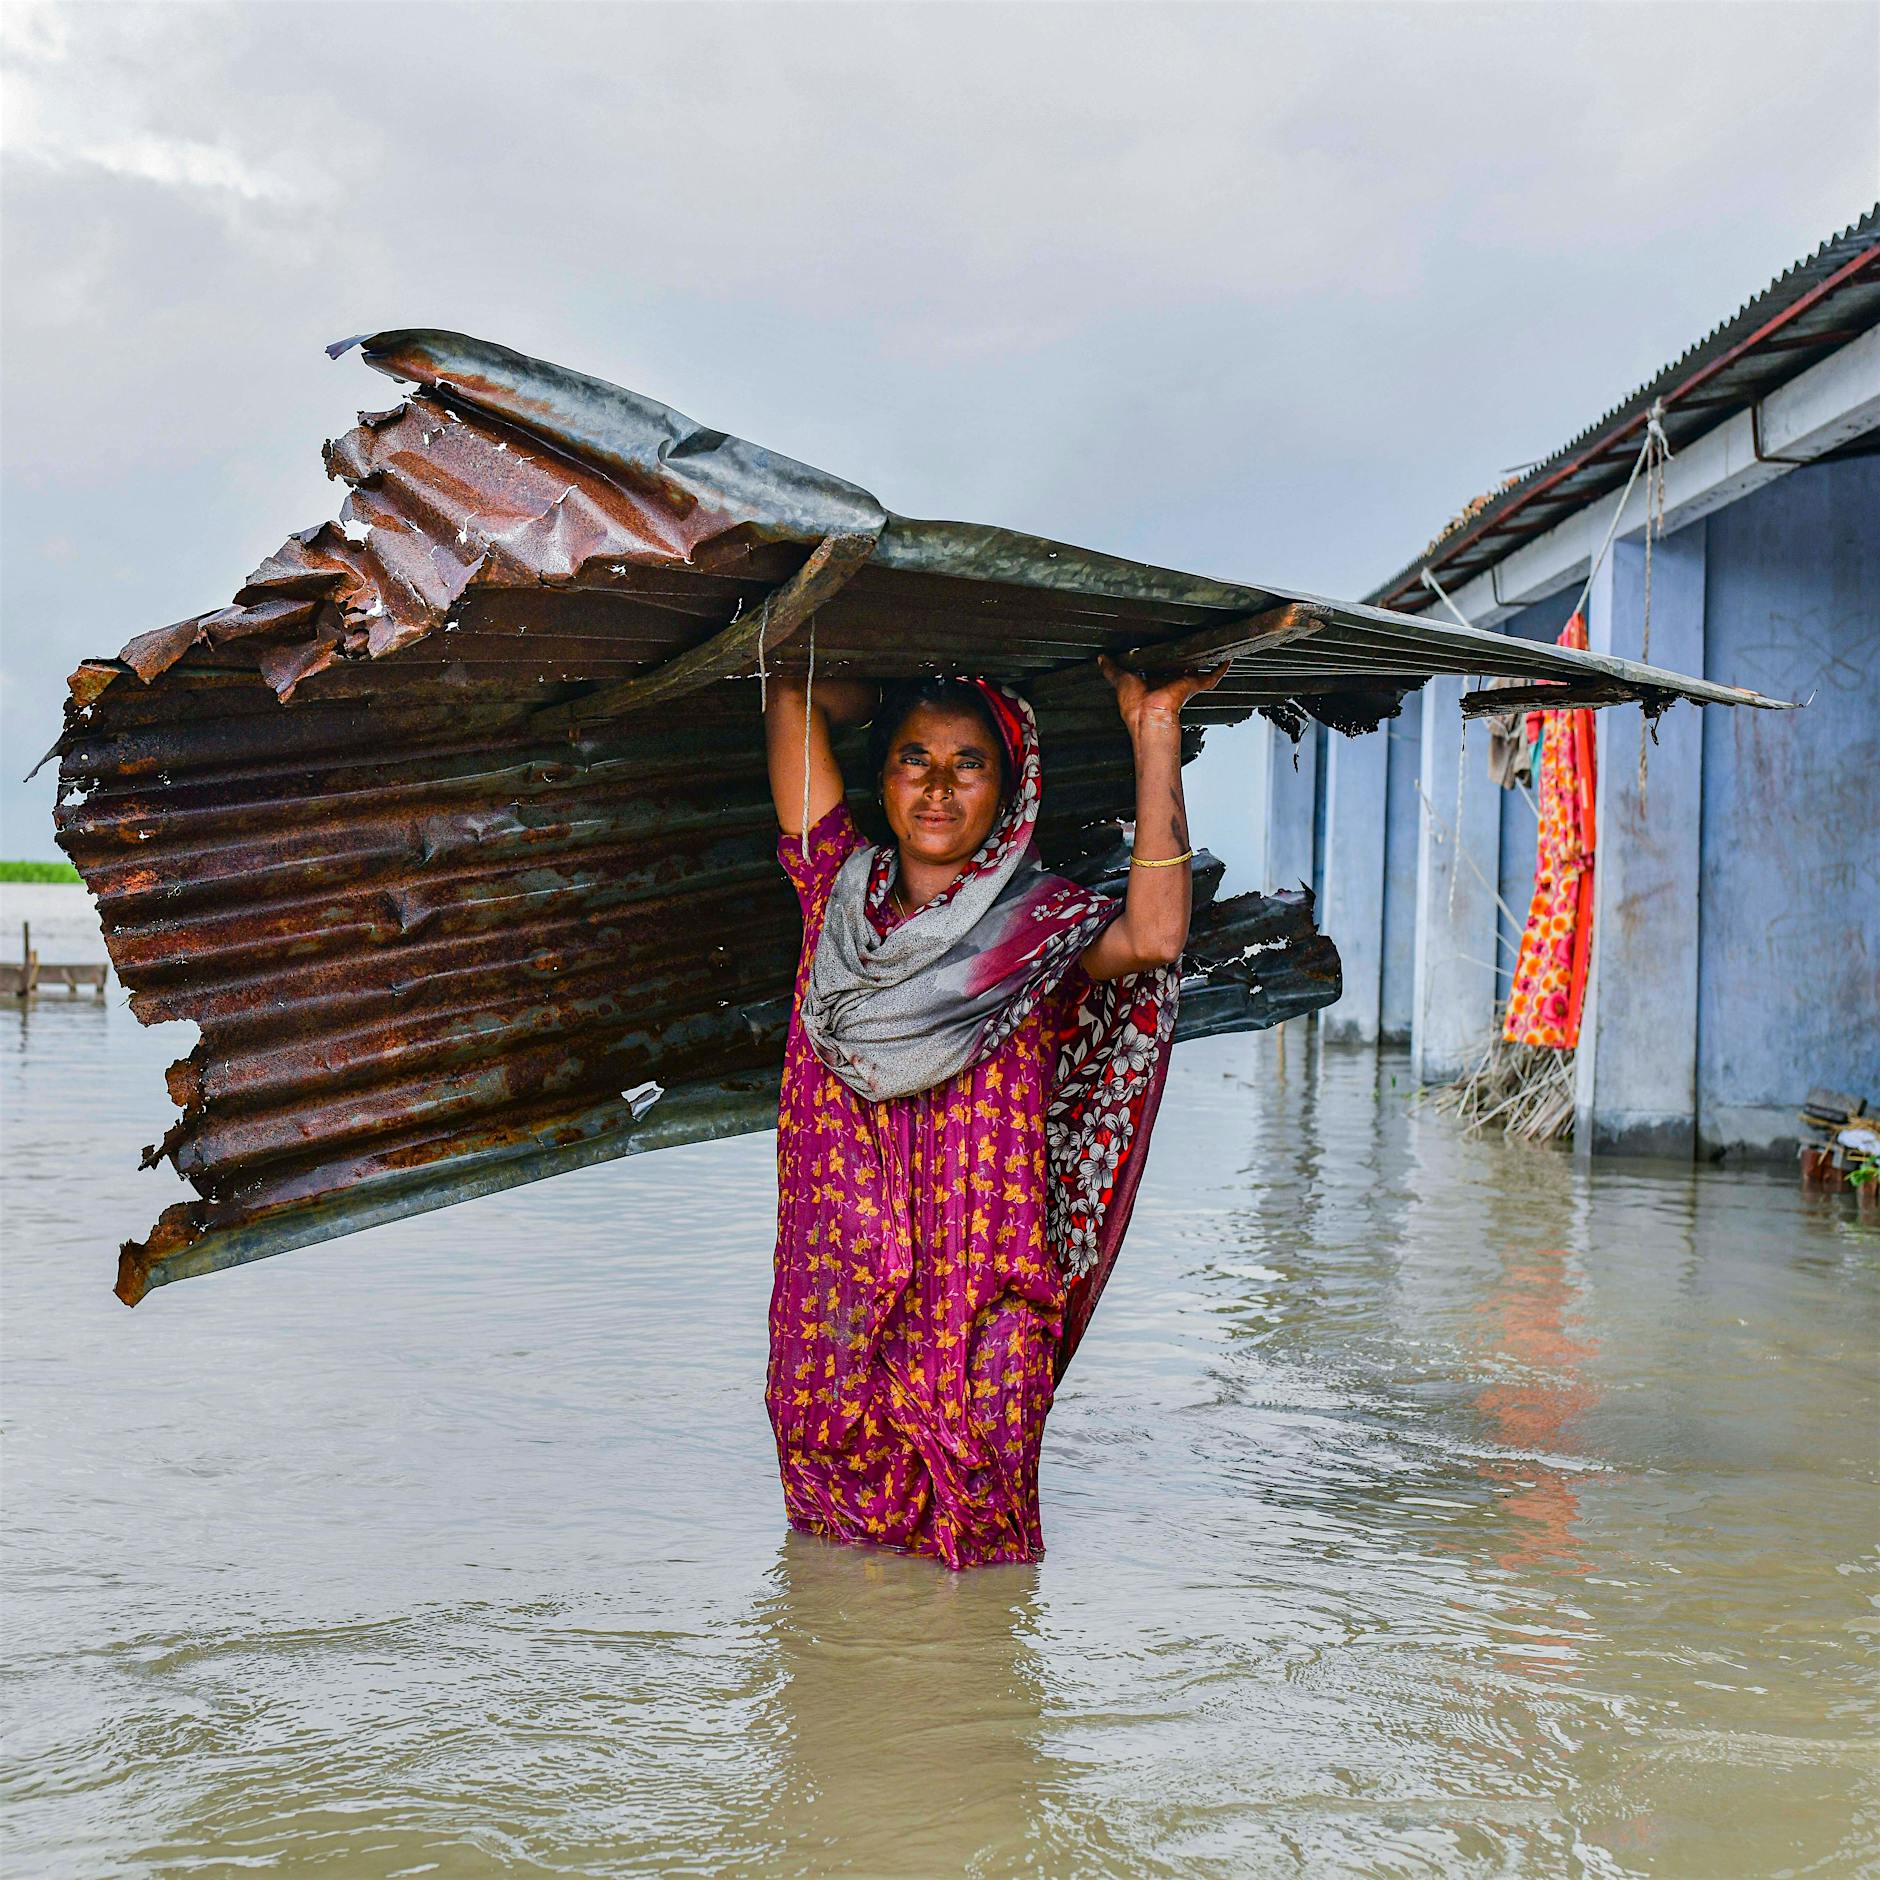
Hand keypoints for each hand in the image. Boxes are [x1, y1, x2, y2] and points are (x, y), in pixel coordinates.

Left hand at [1096, 654, 1226, 740]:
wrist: (1149, 715)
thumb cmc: (1135, 704)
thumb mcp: (1119, 679)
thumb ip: (1110, 669)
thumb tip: (1101, 659)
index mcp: (1152, 683)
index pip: (1158, 666)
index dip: (1160, 656)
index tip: (1161, 644)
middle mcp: (1168, 683)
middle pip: (1178, 666)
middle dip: (1181, 655)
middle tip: (1185, 639)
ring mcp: (1183, 684)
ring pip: (1195, 669)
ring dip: (1200, 659)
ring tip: (1205, 643)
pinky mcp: (1194, 684)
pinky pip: (1212, 677)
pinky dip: (1220, 670)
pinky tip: (1226, 660)